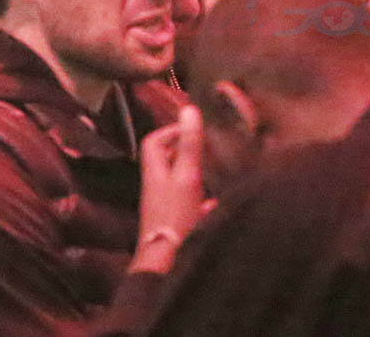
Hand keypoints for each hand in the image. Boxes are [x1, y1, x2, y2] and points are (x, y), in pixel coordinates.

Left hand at [129, 106, 205, 273]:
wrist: (168, 261)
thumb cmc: (175, 216)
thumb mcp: (187, 176)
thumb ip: (190, 145)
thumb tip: (189, 108)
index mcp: (155, 172)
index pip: (153, 142)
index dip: (169, 131)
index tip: (191, 128)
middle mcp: (156, 188)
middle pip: (164, 161)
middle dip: (183, 150)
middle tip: (205, 145)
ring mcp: (164, 207)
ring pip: (176, 182)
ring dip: (192, 172)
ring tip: (213, 168)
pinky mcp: (174, 223)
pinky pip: (187, 205)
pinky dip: (201, 199)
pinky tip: (216, 204)